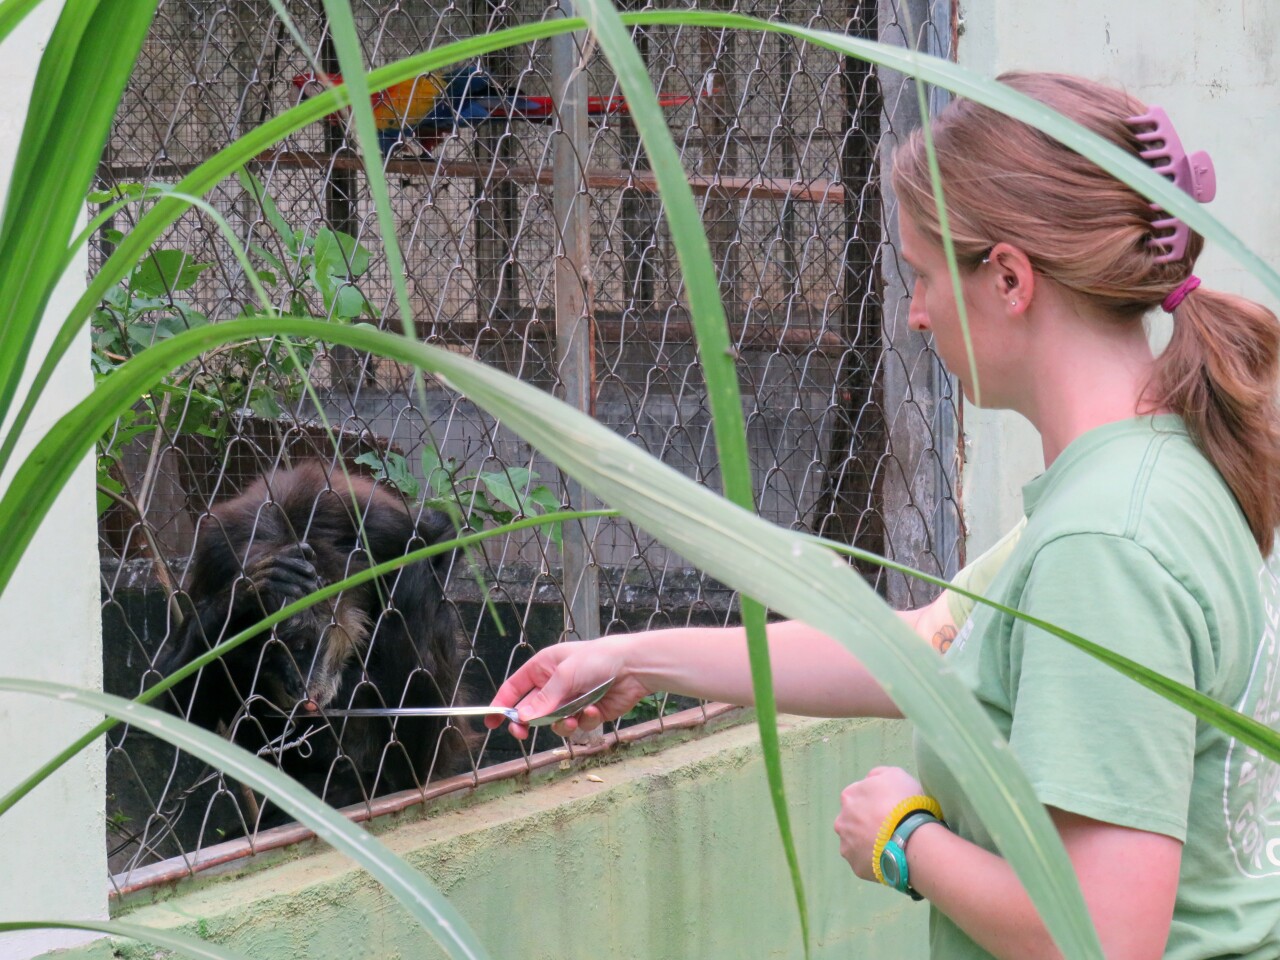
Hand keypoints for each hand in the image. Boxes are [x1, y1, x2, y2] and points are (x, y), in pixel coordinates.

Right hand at [484, 637, 653, 739]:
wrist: (634, 667)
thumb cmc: (598, 659)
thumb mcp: (565, 676)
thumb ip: (544, 699)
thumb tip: (523, 719)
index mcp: (544, 668)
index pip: (514, 688)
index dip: (501, 705)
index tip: (491, 723)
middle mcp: (555, 685)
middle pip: (531, 711)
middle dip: (528, 723)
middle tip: (522, 734)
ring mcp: (571, 700)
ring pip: (554, 723)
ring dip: (561, 724)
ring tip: (574, 719)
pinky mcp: (588, 712)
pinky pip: (577, 725)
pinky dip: (585, 721)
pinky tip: (595, 710)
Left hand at [833, 766, 923, 880]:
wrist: (911, 839)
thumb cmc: (904, 802)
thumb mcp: (895, 774)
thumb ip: (877, 775)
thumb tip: (870, 781)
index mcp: (849, 796)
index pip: (858, 796)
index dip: (875, 802)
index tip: (889, 808)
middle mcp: (842, 821)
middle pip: (853, 820)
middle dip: (867, 823)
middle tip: (890, 828)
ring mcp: (847, 845)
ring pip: (856, 842)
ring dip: (868, 842)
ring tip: (891, 845)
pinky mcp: (855, 866)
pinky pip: (864, 861)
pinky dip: (874, 860)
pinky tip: (889, 857)